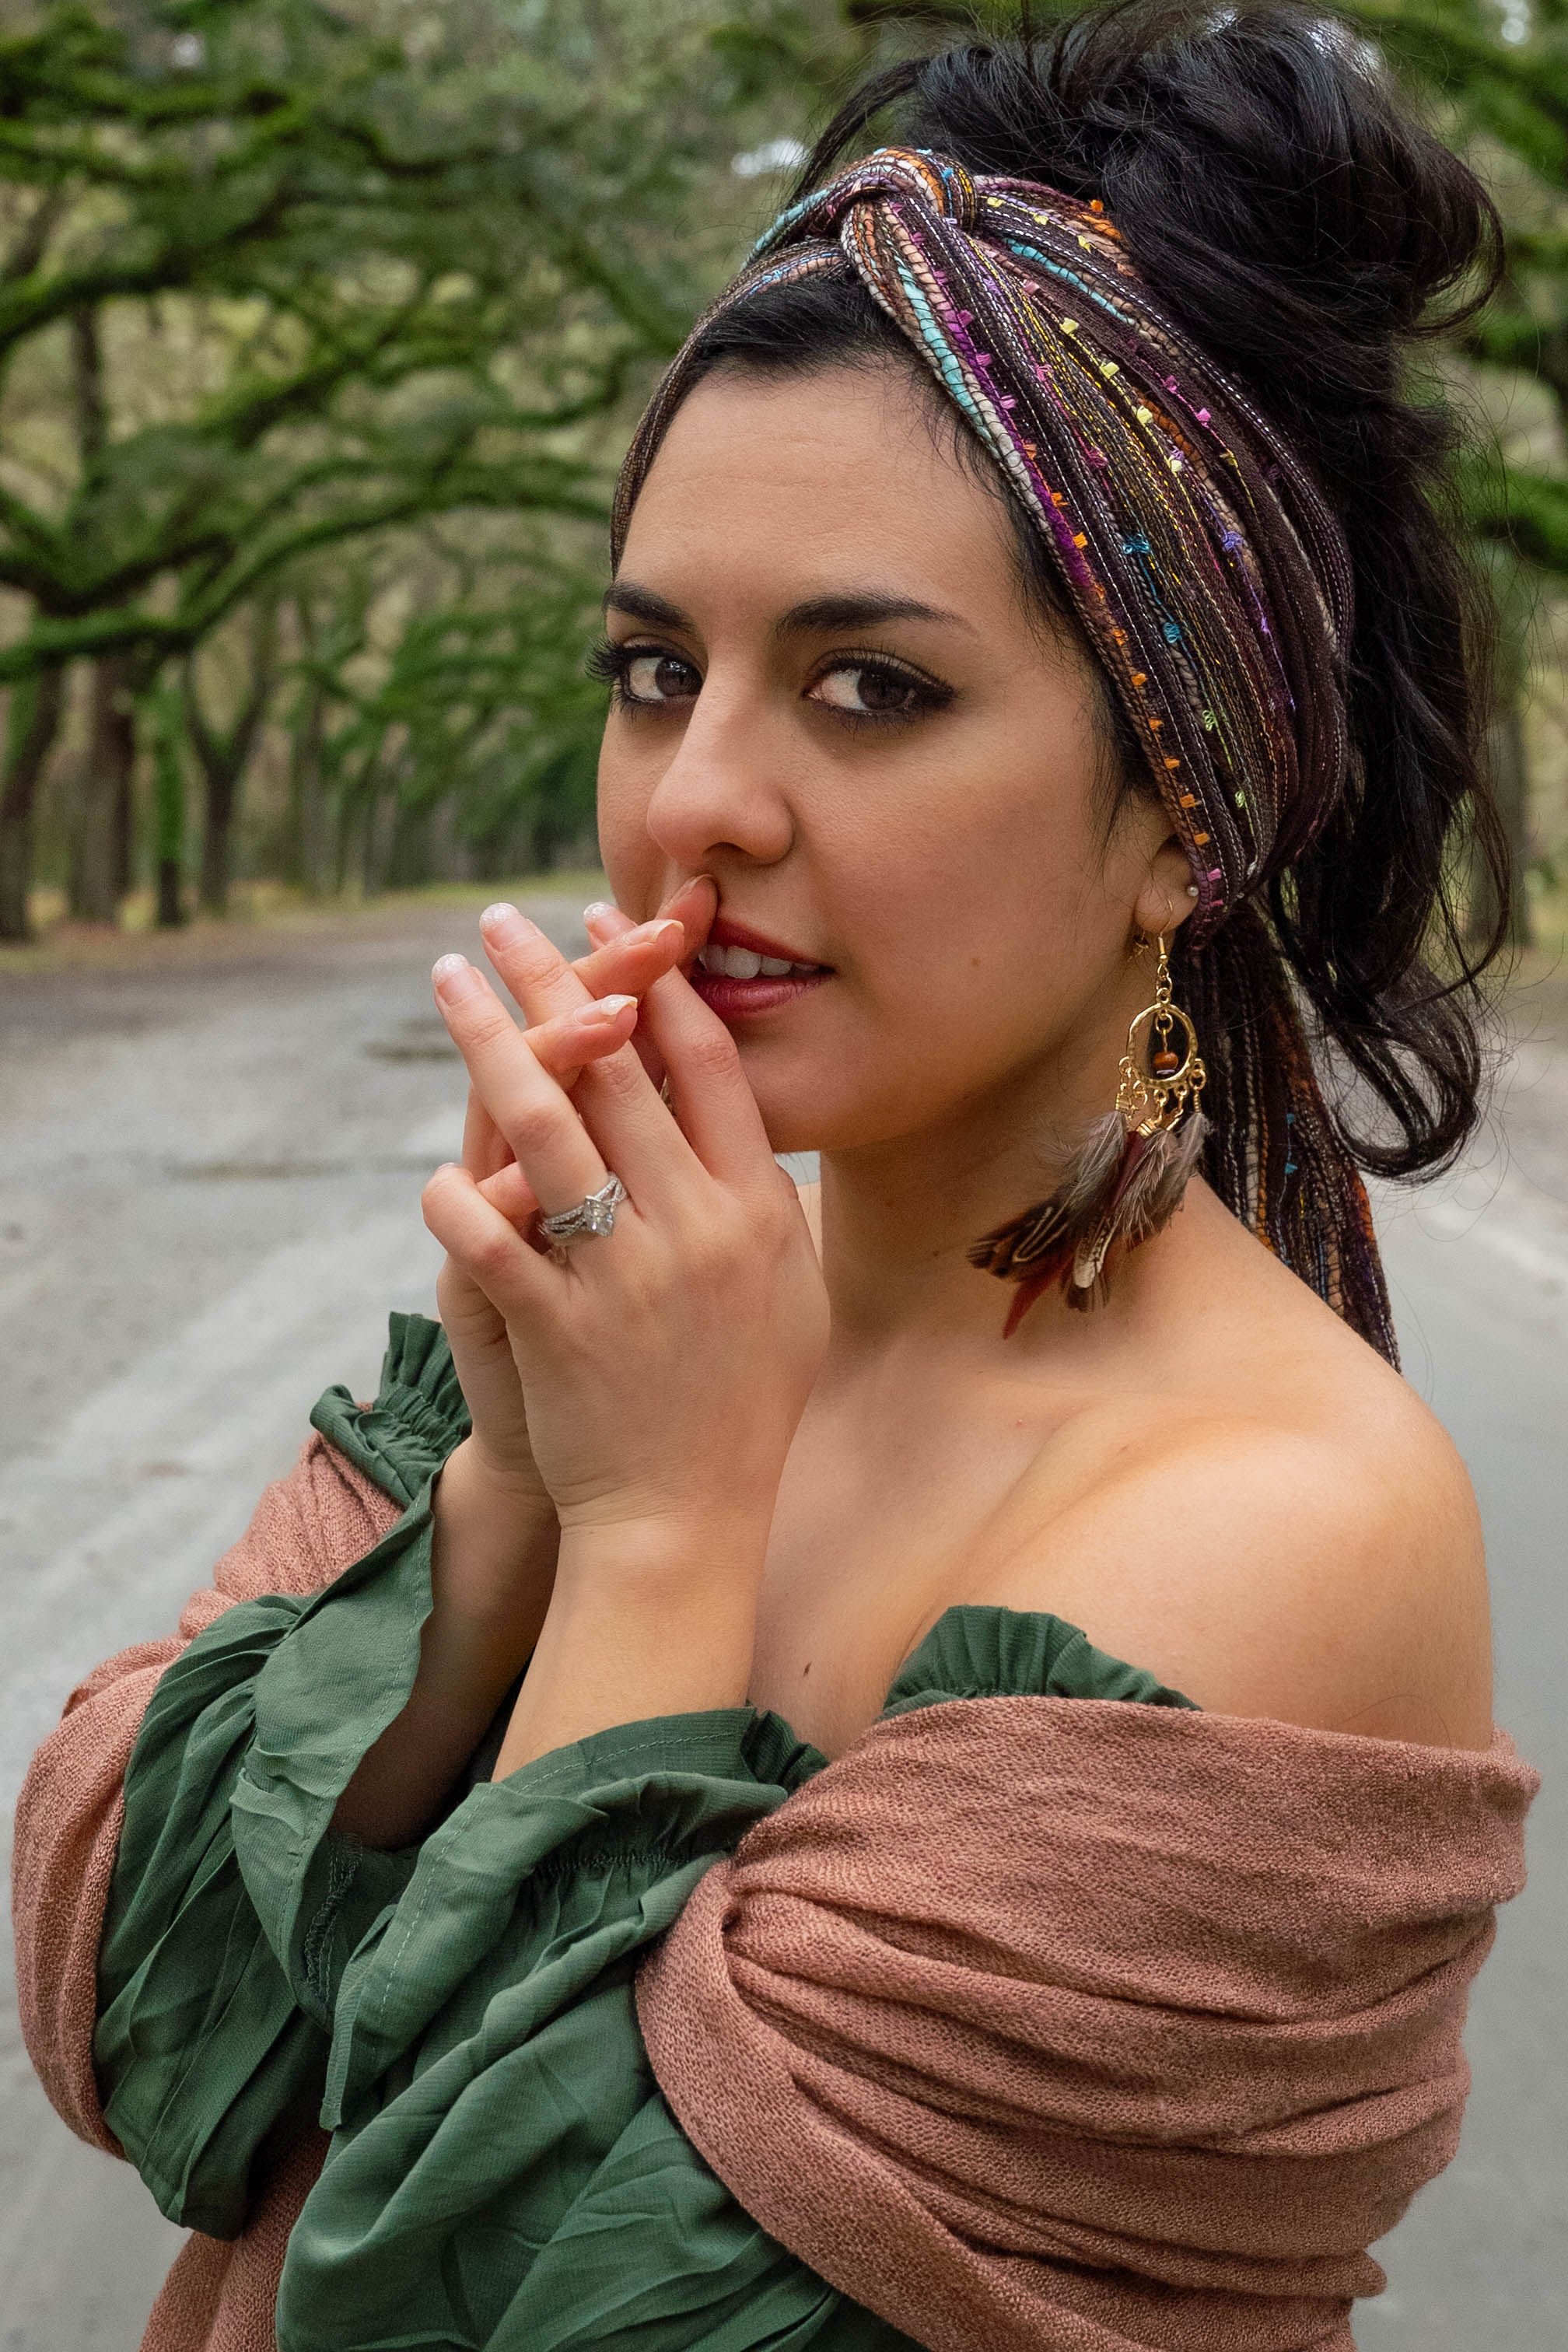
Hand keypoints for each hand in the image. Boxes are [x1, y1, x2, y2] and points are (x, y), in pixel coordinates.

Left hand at [439, 882, 710, 1501]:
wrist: (689, 1517)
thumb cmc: (743, 1403)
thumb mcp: (790, 1291)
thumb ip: (769, 1199)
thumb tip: (748, 1114)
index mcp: (757, 1206)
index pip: (707, 1062)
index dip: (657, 982)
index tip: (613, 925)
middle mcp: (697, 1227)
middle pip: (620, 1070)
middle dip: (556, 980)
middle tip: (501, 923)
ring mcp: (626, 1275)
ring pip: (551, 1131)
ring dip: (491, 1044)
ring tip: (448, 983)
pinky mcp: (560, 1327)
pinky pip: (495, 1241)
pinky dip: (459, 1202)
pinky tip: (436, 1169)